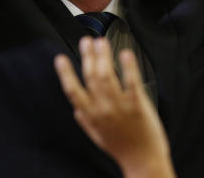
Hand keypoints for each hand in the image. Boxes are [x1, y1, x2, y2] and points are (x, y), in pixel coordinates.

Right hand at [55, 38, 172, 176]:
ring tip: (102, 42)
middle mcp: (102, 109)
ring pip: (107, 76)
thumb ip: (85, 121)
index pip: (72, 91)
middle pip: (90, 77)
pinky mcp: (138, 105)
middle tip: (86, 40)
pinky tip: (125, 53)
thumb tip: (76, 109)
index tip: (60, 58)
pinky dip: (128, 66)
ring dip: (103, 56)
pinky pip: (131, 81)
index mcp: (90, 116)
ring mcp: (119, 106)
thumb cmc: (121, 148)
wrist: (143, 162)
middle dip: (87, 56)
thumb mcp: (97, 137)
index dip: (65, 73)